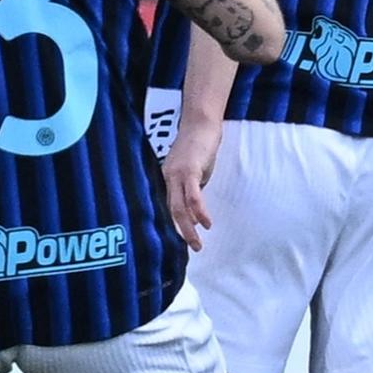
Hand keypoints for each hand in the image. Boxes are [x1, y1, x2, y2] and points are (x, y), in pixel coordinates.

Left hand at [165, 116, 222, 240]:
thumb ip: (192, 186)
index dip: (173, 226)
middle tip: (191, 249)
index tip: (180, 242)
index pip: (167, 207)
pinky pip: (192, 196)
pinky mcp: (189, 170)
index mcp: (167, 179)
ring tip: (197, 244)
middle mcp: (167, 178)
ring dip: (188, 229)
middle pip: (171, 211)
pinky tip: (206, 224)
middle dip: (180, 233)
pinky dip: (199, 212)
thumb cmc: (199, 145)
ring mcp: (176, 174)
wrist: (201, 122)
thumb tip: (196, 205)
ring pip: (179, 208)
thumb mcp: (194, 170)